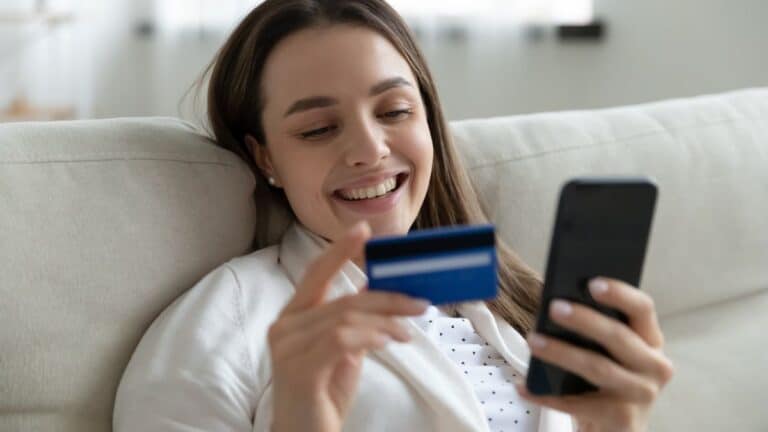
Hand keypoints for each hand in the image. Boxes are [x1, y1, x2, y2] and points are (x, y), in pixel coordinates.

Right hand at [269, 221, 429, 431]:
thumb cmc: (322, 393)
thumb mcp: (343, 350)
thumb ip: (353, 321)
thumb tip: (376, 290)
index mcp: (292, 317)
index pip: (315, 275)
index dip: (339, 251)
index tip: (363, 231)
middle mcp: (284, 327)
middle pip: (342, 299)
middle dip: (386, 297)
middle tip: (418, 301)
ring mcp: (287, 348)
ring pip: (345, 318)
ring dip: (385, 321)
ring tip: (408, 331)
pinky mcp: (298, 369)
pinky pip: (341, 340)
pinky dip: (370, 336)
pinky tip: (389, 341)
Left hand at [514, 277, 674, 431]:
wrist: (615, 429)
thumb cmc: (605, 381)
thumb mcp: (607, 353)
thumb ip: (593, 330)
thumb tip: (557, 305)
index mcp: (650, 340)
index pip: (642, 308)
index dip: (620, 294)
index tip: (592, 282)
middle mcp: (655, 366)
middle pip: (619, 337)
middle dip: (585, 320)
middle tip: (554, 307)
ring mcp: (642, 395)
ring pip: (598, 368)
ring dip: (562, 352)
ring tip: (534, 341)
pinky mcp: (624, 420)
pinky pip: (578, 404)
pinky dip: (548, 395)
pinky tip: (525, 386)